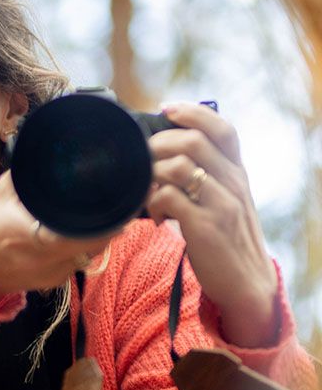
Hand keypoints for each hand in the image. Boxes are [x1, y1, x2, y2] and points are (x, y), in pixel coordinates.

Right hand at [0, 170, 115, 307]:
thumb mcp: (0, 194)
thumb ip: (27, 175)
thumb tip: (49, 152)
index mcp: (32, 238)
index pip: (84, 234)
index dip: (107, 220)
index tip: (121, 201)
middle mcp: (44, 262)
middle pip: (96, 244)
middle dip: (110, 223)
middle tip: (119, 201)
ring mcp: (50, 276)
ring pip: (91, 255)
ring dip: (99, 235)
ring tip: (103, 214)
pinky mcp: (51, 283)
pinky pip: (79, 262)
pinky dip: (84, 247)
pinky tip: (81, 232)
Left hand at [146, 102, 278, 347]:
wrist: (245, 281)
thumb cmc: (224, 236)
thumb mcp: (223, 199)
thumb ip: (205, 174)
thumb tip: (164, 152)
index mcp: (236, 172)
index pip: (223, 129)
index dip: (194, 113)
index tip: (166, 108)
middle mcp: (233, 183)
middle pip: (193, 141)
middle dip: (159, 144)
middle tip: (143, 160)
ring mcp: (221, 203)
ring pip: (179, 166)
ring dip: (152, 174)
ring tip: (146, 192)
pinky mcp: (205, 226)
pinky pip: (170, 197)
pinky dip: (152, 202)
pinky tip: (152, 217)